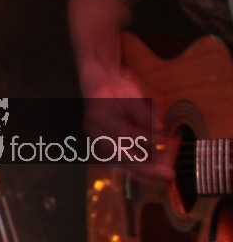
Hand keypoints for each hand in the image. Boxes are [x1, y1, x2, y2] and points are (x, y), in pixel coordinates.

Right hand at [82, 69, 173, 183]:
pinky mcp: (111, 150)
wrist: (97, 89)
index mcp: (98, 116)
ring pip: (124, 165)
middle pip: (120, 157)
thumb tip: (160, 128)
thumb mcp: (128, 93)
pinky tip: (159, 174)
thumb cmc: (114, 89)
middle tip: (169, 175)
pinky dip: (143, 172)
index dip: (143, 138)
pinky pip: (126, 165)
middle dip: (146, 170)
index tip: (165, 142)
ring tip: (167, 176)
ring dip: (147, 174)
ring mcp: (102, 144)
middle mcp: (96, 133)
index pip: (121, 132)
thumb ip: (142, 112)